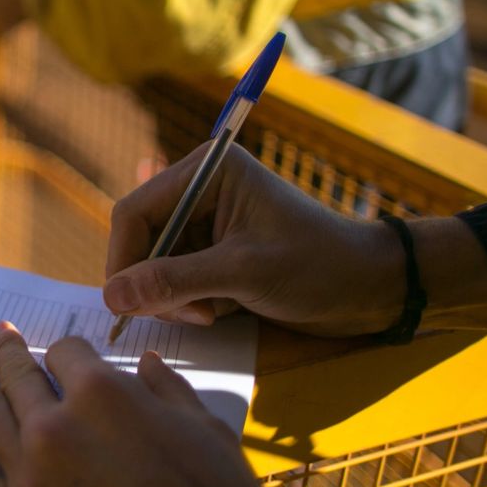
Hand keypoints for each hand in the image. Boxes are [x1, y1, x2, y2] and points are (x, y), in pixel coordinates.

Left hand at [0, 322, 300, 486]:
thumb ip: (170, 393)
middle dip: (3, 351)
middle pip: (17, 375)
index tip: (62, 356)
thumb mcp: (210, 437)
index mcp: (107, 395)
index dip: (65, 352)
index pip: (68, 354)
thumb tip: (147, 364)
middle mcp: (57, 426)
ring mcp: (29, 476)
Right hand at [104, 145, 486, 336]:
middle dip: (155, 282)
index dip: (124, 259)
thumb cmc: (317, 267)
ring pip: (156, 265)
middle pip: (142, 240)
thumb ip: (173, 282)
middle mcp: (201, 191)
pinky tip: (221, 311)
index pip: (134, 211)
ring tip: (211, 314)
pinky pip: (178, 279)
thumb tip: (112, 296)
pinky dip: (190, 302)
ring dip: (174, 297)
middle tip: (187, 314)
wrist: (374, 288)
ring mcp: (208, 223)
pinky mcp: (217, 252)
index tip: (128, 303)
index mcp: (207, 172)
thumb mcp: (242, 274)